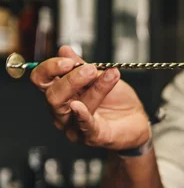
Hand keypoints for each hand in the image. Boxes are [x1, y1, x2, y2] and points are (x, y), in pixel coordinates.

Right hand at [30, 46, 149, 149]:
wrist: (137, 119)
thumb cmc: (116, 100)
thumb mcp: (100, 77)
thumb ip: (81, 65)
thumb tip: (65, 50)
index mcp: (61, 93)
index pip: (42, 80)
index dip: (50, 68)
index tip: (67, 60)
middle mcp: (63, 111)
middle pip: (52, 95)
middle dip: (71, 79)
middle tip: (90, 69)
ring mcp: (75, 126)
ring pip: (71, 107)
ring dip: (92, 89)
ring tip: (109, 76)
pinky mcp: (92, 136)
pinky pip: (83, 126)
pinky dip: (81, 115)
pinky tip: (79, 106)